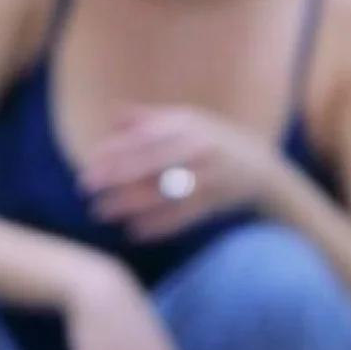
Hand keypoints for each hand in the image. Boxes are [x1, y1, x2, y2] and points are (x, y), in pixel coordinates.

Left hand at [80, 106, 283, 242]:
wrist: (263, 168)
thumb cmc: (216, 141)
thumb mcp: (188, 120)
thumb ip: (151, 119)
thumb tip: (113, 117)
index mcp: (186, 126)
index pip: (143, 138)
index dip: (115, 152)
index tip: (90, 164)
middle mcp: (198, 148)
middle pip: (151, 163)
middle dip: (116, 177)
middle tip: (87, 189)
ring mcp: (209, 176)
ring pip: (164, 192)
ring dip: (131, 205)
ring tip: (104, 213)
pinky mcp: (216, 201)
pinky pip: (184, 215)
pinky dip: (160, 225)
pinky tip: (136, 232)